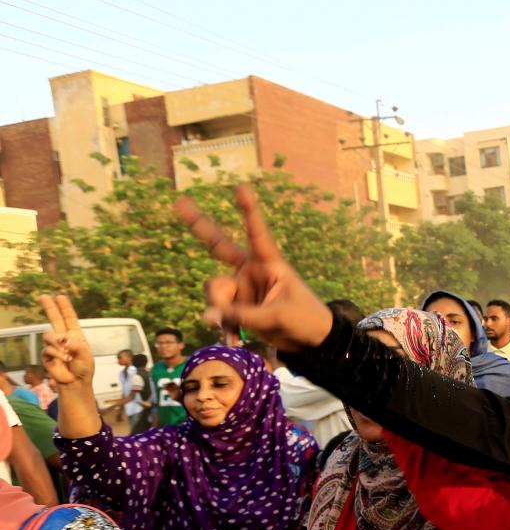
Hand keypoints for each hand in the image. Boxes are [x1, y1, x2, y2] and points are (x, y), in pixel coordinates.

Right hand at [39, 295, 94, 387]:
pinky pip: (48, 349)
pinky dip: (57, 354)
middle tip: (43, 296)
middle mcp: (63, 338)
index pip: (69, 318)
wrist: (76, 382)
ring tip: (68, 356)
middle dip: (49, 307)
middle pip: (54, 319)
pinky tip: (64, 361)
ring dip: (59, 346)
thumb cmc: (84, 368)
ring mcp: (54, 346)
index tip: (60, 296)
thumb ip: (76, 344)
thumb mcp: (86, 354)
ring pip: (49, 336)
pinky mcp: (47, 355)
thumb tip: (63, 339)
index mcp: (75, 335)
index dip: (65, 307)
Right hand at [175, 185, 332, 352]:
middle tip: (179, 202)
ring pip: (215, 291)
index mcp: (270, 263)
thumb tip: (209, 316)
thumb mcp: (278, 316)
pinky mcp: (238, 306)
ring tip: (233, 331)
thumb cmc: (306, 320)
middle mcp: (251, 271)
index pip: (257, 233)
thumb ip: (243, 315)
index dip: (248, 210)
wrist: (311, 342)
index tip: (241, 187)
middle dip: (199, 224)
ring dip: (220, 310)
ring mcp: (242, 288)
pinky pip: (219, 313)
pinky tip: (234, 342)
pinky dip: (225, 327)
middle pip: (219, 245)